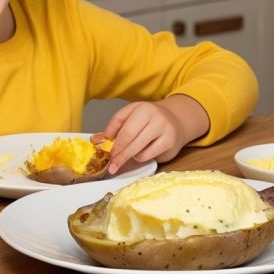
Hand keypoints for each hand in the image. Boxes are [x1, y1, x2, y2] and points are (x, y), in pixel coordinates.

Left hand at [91, 95, 208, 174]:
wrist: (176, 119)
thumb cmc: (148, 118)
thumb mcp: (131, 115)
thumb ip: (114, 127)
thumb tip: (97, 141)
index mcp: (142, 109)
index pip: (123, 128)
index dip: (113, 143)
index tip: (105, 153)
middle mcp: (155, 118)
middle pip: (130, 139)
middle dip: (118, 154)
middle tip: (111, 164)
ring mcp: (165, 131)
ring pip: (139, 151)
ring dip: (131, 155)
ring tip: (132, 151)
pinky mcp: (170, 144)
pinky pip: (148, 156)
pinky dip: (142, 157)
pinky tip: (144, 151)